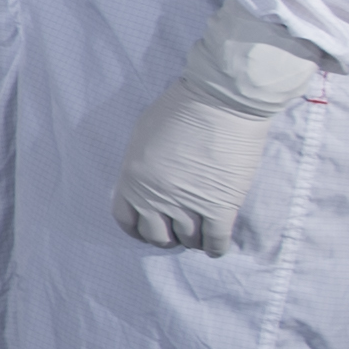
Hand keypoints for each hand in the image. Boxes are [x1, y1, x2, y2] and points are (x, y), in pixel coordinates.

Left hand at [110, 0, 326, 254]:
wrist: (221, 101)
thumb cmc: (182, 107)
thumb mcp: (144, 133)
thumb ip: (142, 163)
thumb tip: (147, 178)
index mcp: (133, 179)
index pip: (126, 219)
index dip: (138, 228)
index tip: (149, 228)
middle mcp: (157, 197)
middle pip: (156, 236)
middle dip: (166, 237)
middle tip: (177, 231)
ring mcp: (189, 204)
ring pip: (187, 240)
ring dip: (192, 239)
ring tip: (199, 232)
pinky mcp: (221, 207)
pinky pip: (215, 241)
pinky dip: (216, 248)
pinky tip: (217, 246)